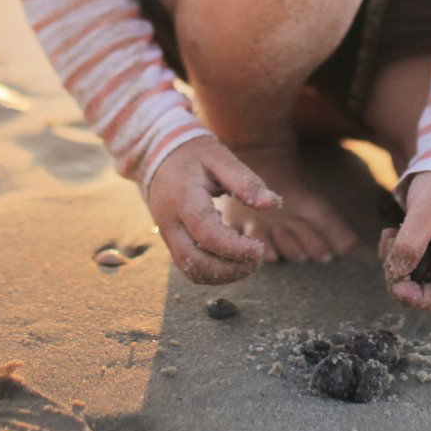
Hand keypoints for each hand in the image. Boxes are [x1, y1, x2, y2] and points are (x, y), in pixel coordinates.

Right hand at [145, 134, 280, 283]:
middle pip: (196, 261)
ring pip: (191, 270)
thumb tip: (273, 204)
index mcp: (183, 200)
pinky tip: (232, 262)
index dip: (235, 248)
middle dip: (230, 269)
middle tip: (257, 259)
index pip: (208, 235)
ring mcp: (167, 235)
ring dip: (222, 275)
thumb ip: (245, 181)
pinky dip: (212, 273)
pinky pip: (188, 267)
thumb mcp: (220, 157)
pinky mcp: (171, 241)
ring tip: (248, 264)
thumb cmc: (194, 154)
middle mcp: (170, 222)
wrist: (157, 155)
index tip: (259, 248)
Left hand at [379, 171, 430, 310]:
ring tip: (391, 236)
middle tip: (389, 253)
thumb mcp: (427, 208)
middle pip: (429, 291)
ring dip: (395, 264)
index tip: (397, 284)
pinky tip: (393, 232)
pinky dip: (396, 253)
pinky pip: (410, 262)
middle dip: (401, 279)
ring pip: (415, 277)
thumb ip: (412, 241)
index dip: (421, 299)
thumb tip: (398, 271)